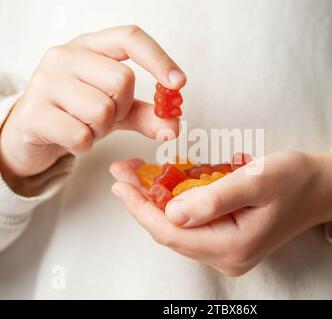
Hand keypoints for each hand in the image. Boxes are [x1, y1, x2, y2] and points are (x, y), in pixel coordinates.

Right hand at [0, 25, 185, 181]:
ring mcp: (46, 81)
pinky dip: (84, 145)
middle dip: (121, 108)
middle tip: (104, 115)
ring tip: (85, 126)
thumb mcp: (116, 109)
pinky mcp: (34, 112)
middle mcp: (66, 55)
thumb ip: (147, 115)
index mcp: (91, 47)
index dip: (159, 59)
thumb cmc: (77, 112)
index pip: (130, 38)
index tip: (178, 83)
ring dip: (101, 129)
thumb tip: (174, 127)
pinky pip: (80, 135)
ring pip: (102, 110)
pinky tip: (71, 139)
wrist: (32, 131)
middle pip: (121, 81)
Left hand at [110, 151, 331, 275]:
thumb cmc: (295, 179)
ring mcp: (229, 250)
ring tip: (141, 172)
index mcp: (233, 246)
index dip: (141, 208)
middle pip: (172, 230)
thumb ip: (214, 198)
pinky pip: (195, 221)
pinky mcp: (230, 238)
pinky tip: (171, 180)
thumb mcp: (257, 180)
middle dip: (145, 200)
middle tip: (125, 171)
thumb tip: (171, 214)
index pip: (172, 232)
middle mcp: (228, 255)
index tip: (120, 183)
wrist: (322, 186)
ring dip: (160, 198)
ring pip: (180, 226)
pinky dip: (180, 200)